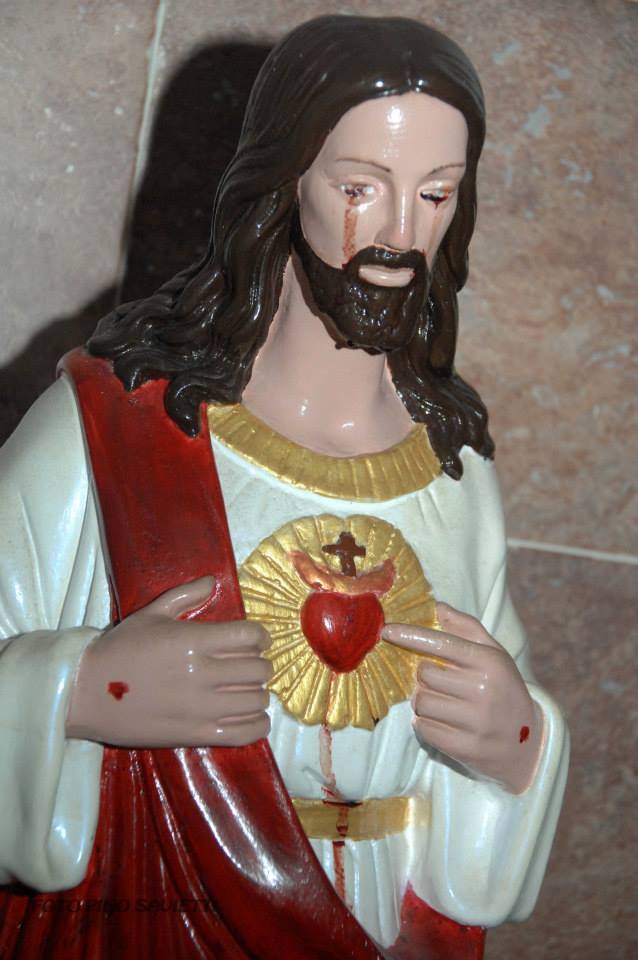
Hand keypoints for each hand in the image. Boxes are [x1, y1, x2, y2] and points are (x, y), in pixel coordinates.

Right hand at [66, 576, 272, 747]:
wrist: (87, 693)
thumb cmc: (119, 650)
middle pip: (258, 669)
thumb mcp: (150, 615)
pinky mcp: (196, 735)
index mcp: (193, 641)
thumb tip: (212, 580)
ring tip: (247, 689)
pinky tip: (251, 715)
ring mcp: (201, 708)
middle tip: (249, 664)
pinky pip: (246, 732)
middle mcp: (202, 674)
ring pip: (256, 700)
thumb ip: (185, 595)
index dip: (261, 636)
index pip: (250, 636)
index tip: (257, 639)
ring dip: (258, 692)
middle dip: (260, 664)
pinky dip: (257, 724)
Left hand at [382, 603, 543, 793]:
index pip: (442, 643)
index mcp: (490, 662)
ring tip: (439, 702)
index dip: (411, 636)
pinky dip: (424, 723)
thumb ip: (466, 628)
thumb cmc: (504, 689)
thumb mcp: (494, 654)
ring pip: (421, 702)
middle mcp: (484, 690)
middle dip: (423, 677)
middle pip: (425, 675)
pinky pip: (424, 728)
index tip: (387, 631)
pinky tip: (441, 721)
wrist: (528, 742)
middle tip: (436, 682)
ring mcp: (475, 721)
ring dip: (422, 701)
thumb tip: (438, 607)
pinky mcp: (465, 747)